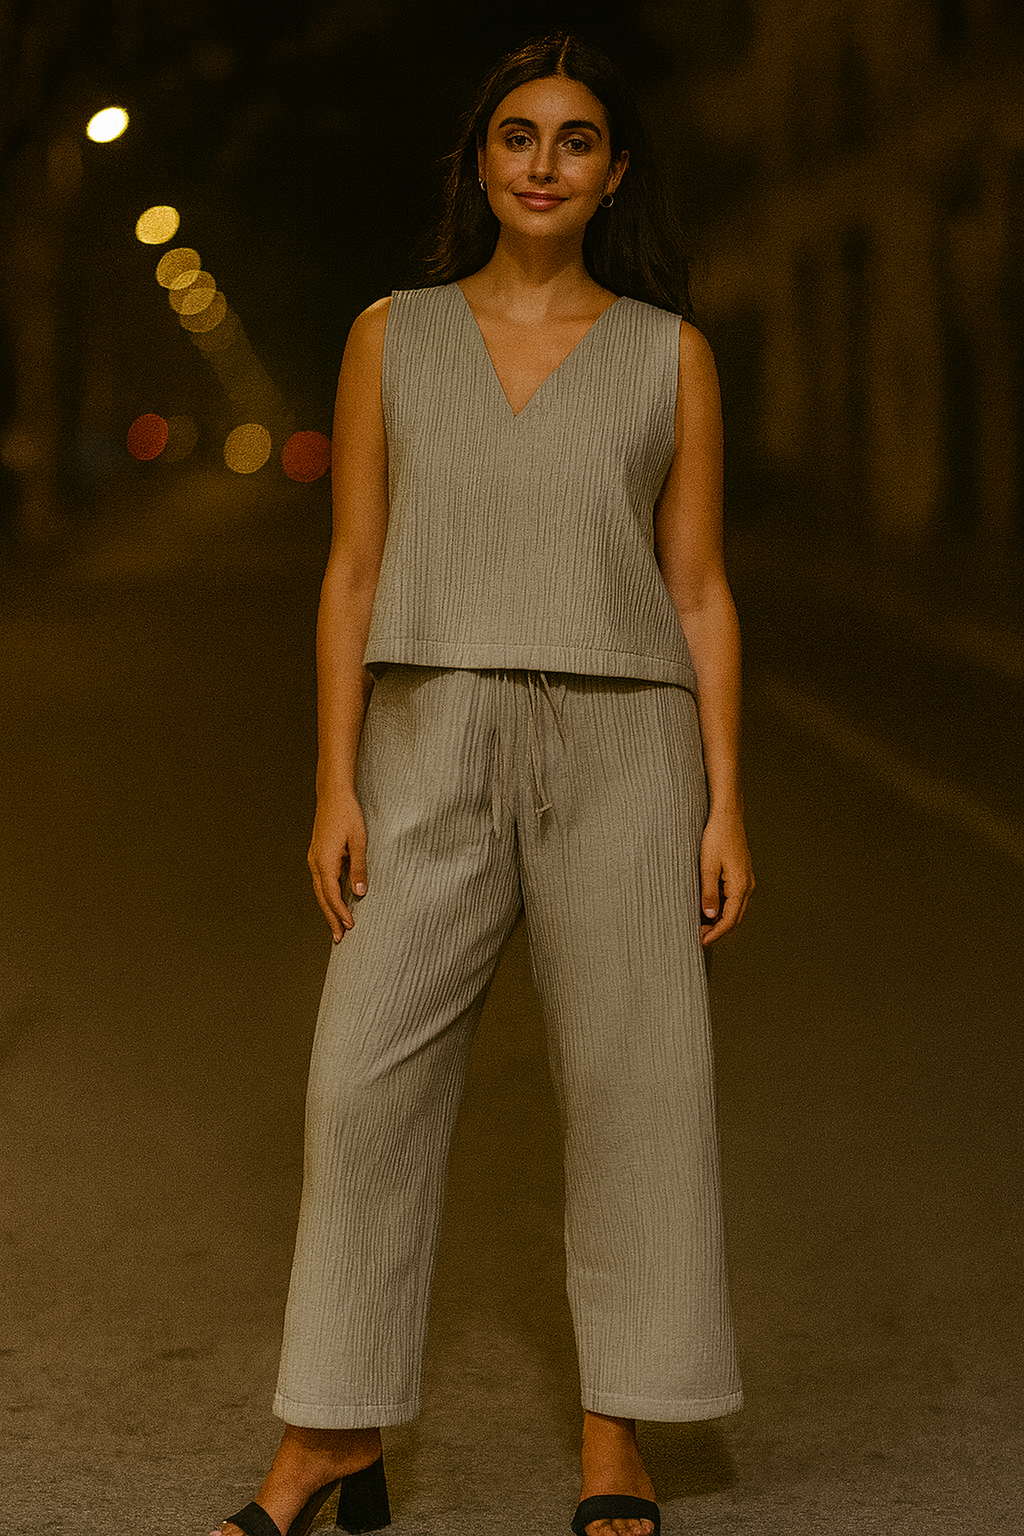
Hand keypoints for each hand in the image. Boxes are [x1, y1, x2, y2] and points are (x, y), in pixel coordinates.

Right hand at [307, 792, 367, 942]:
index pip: (332, 895)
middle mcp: (315, 862)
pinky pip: (322, 880)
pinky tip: (336, 901)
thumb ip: (358, 868)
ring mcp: (315, 858)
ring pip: (320, 890)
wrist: (333, 794)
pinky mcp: (318, 854)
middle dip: (331, 918)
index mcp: (324, 861)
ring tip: (337, 925)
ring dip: (328, 908)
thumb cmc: (348, 814)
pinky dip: (328, 894)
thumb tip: (359, 893)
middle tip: (339, 938)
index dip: (340, 913)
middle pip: (322, 897)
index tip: (350, 926)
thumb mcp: (358, 841)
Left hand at [698, 807, 753, 946]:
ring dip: (720, 920)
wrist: (727, 817)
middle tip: (698, 937)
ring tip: (700, 925)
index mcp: (740, 886)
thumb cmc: (716, 837)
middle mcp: (747, 886)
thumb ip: (708, 892)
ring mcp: (746, 881)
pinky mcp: (741, 876)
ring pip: (735, 910)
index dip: (715, 934)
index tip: (701, 942)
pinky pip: (734, 899)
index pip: (729, 920)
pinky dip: (722, 908)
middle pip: (735, 919)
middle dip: (718, 931)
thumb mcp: (707, 866)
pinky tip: (708, 908)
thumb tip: (709, 916)